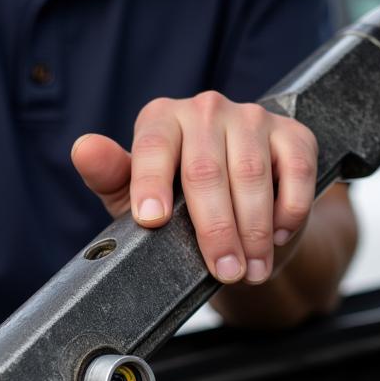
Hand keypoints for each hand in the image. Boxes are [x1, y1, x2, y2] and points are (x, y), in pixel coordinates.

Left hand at [71, 92, 318, 284]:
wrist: (234, 212)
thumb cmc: (174, 205)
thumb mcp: (133, 199)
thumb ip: (110, 177)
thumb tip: (83, 148)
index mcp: (161, 119)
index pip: (153, 148)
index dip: (151, 185)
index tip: (152, 221)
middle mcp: (205, 109)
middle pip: (206, 169)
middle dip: (215, 228)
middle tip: (223, 271)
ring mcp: (251, 117)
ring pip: (252, 173)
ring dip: (254, 230)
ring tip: (251, 270)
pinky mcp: (293, 132)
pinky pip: (296, 169)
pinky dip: (289, 209)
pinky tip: (279, 237)